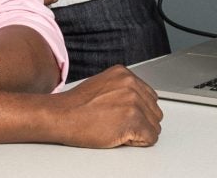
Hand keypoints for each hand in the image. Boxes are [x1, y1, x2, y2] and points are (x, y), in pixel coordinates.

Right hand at [44, 66, 161, 147]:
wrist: (61, 115)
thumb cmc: (76, 105)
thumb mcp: (102, 85)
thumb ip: (122, 89)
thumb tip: (137, 101)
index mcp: (124, 74)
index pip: (149, 97)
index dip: (137, 110)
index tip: (123, 114)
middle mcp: (132, 84)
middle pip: (155, 111)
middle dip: (141, 121)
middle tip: (117, 122)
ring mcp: (134, 101)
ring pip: (154, 126)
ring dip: (139, 131)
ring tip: (116, 127)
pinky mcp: (134, 119)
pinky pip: (150, 138)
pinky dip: (137, 142)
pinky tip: (119, 135)